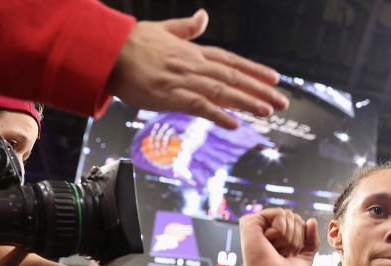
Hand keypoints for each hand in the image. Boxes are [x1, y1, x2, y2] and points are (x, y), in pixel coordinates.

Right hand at [106, 9, 289, 129]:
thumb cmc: (132, 42)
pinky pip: (199, 106)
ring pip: (222, 92)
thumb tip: (203, 16)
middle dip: (261, 90)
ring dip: (247, 102)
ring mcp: (184, 80)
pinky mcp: (170, 95)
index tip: (275, 78)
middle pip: (234, 78)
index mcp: (193, 52)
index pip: (232, 61)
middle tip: (282, 101)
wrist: (108, 51)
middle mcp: (194, 65)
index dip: (255, 70)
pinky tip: (233, 124)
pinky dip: (217, 115)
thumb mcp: (163, 29)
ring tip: (267, 111)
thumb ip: (186, 27)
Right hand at [238, 208, 318, 265]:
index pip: (298, 223)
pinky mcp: (250, 221)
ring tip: (275, 248)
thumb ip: (311, 239)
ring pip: (288, 214)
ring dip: (288, 236)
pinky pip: (279, 213)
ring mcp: (257, 225)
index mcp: (275, 236)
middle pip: (294, 217)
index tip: (289, 255)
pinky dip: (281, 229)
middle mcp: (265, 229)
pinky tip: (269, 240)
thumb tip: (311, 221)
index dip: (301, 239)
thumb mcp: (305, 257)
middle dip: (295, 237)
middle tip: (282, 252)